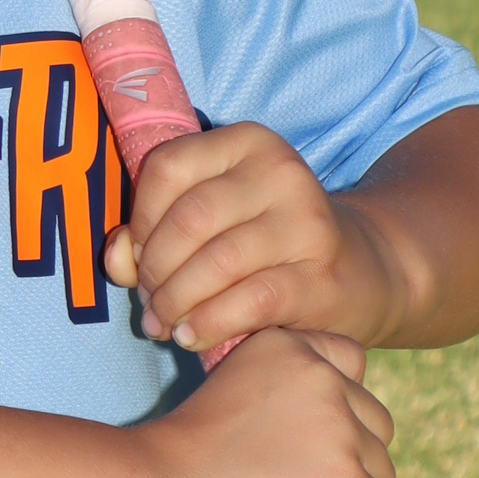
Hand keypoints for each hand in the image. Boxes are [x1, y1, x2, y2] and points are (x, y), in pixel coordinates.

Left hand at [103, 120, 405, 353]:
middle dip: (154, 269)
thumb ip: (153, 230)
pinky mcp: (320, 276)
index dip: (139, 219)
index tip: (137, 258)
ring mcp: (307, 222)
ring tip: (164, 324)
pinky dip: (207, 323)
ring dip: (175, 302)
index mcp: (248, 142)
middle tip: (149, 302)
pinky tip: (192, 335)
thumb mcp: (214, 218)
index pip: (167, 167)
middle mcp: (281, 172)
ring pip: (214, 262)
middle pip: (188, 219)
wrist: (362, 272)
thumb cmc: (265, 244)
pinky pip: (247, 301)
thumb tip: (117, 259)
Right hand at [136, 327, 400, 477]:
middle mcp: (321, 378)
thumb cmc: (173, 456)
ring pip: (382, 472)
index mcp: (287, 346)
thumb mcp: (229, 392)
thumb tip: (316, 445)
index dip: (339, 404)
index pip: (350, 362)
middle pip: (374, 423)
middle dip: (352, 454)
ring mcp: (339, 432)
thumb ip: (278, 399)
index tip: (311, 438)